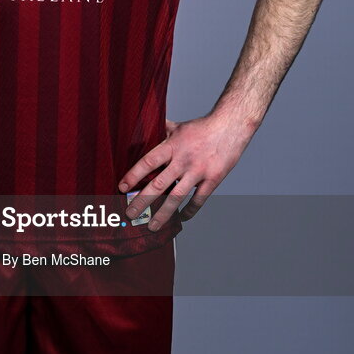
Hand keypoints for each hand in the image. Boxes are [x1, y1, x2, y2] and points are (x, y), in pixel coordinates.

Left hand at [118, 114, 253, 229]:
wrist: (231, 126)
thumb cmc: (202, 127)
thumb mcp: (178, 126)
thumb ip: (161, 131)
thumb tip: (144, 127)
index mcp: (172, 145)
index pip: (148, 162)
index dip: (133, 175)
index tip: (122, 188)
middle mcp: (184, 160)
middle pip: (159, 184)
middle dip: (142, 201)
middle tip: (130, 214)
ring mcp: (198, 172)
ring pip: (177, 197)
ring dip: (163, 214)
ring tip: (152, 226)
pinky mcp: (212, 180)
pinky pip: (198, 200)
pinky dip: (189, 212)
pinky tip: (181, 219)